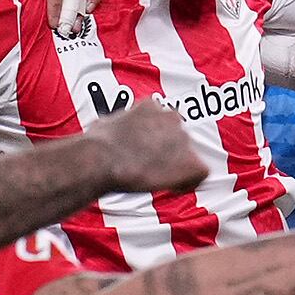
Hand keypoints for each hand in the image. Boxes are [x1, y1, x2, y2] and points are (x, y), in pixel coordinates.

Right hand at [77, 94, 212, 197]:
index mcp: (152, 106)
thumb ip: (119, 125)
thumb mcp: (105, 124)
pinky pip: (198, 175)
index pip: (164, 121)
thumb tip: (110, 131)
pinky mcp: (191, 162)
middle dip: (168, 154)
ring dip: (176, 168)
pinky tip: (170, 188)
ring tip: (157, 180)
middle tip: (151, 169)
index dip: (158, 139)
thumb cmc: (96, 144)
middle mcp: (172, 118)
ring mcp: (183, 139)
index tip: (147, 152)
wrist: (103, 158)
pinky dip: (187, 183)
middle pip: (178, 138)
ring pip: (189, 156)